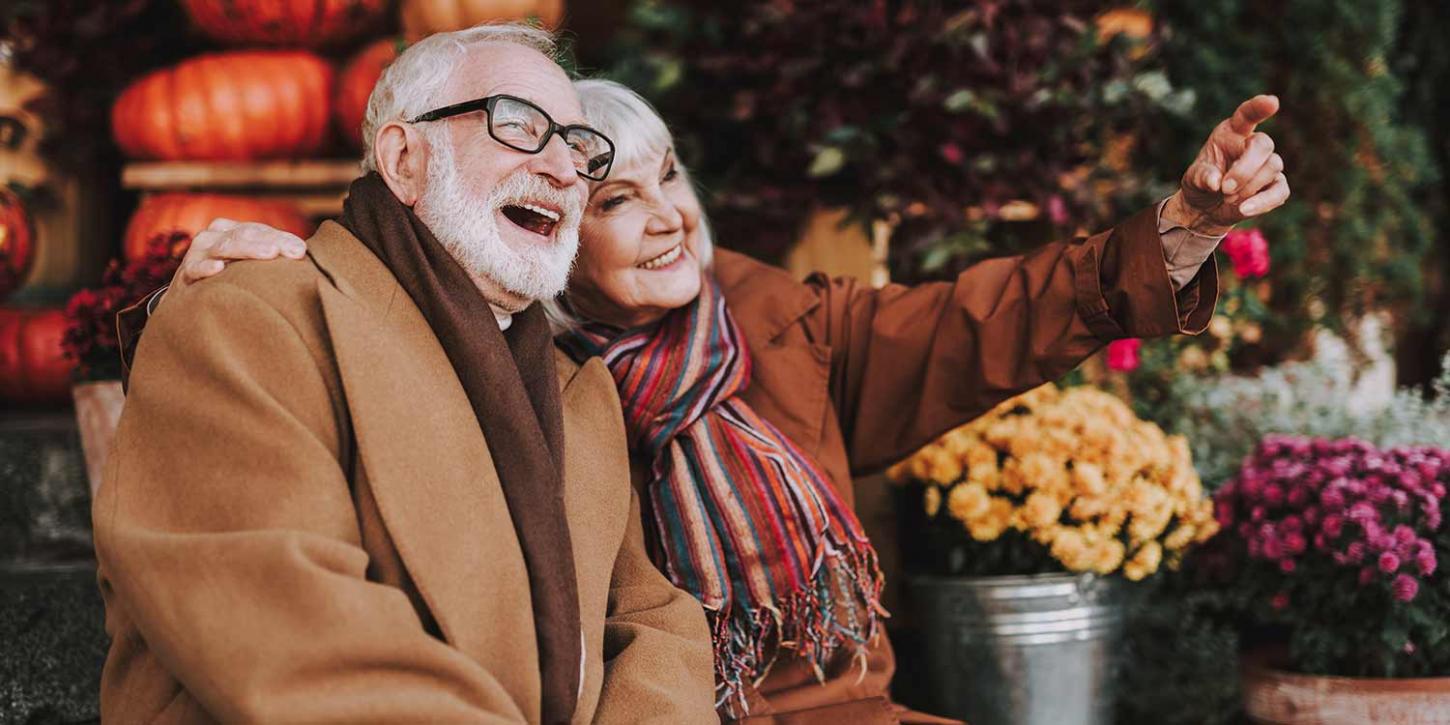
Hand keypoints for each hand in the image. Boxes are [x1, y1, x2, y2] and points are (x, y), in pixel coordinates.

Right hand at [171, 218, 307, 293]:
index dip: (282, 238)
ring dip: (248, 250)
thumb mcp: (244, 265)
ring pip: (224, 247)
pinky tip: (219, 270)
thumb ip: (269, 257)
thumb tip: (304, 255)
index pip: (259, 230)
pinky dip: (206, 268)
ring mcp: (197, 253)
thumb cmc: (225, 280)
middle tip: (293, 252)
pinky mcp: (184, 274)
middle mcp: (213, 236)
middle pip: (245, 235)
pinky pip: (194, 269)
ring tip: (270, 254)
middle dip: (271, 242)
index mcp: (229, 230)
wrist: (187, 300)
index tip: (302, 251)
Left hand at [1165, 94, 1290, 234]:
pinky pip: (1280, 191)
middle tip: (1225, 189)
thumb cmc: (1201, 184)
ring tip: (1227, 198)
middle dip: (1245, 169)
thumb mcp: (1193, 180)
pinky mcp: (1275, 186)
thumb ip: (1202, 177)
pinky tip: (1244, 209)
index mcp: (1232, 133)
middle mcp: (1252, 145)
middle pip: (1263, 145)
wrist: (1206, 208)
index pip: (1247, 115)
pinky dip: (1262, 202)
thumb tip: (1215, 182)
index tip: (1271, 102)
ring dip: (1248, 187)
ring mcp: (1267, 164)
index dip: (1259, 107)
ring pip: (1272, 167)